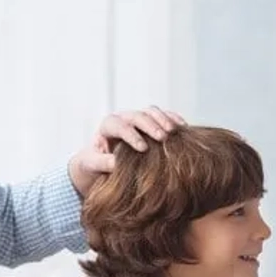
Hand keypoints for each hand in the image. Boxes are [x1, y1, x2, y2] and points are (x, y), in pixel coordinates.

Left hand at [68, 107, 185, 196]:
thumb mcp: (92, 165)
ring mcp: (138, 119)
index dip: (131, 135)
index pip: (119, 126)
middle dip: (151, 125)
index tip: (142, 149)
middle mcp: (123, 119)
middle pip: (137, 116)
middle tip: (162, 138)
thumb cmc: (95, 164)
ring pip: (151, 111)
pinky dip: (173, 119)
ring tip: (174, 131)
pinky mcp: (151, 123)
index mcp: (108, 126)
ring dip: (163, 119)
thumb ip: (101, 163)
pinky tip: (183, 127)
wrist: (102, 162)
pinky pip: (163, 115)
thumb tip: (115, 163)